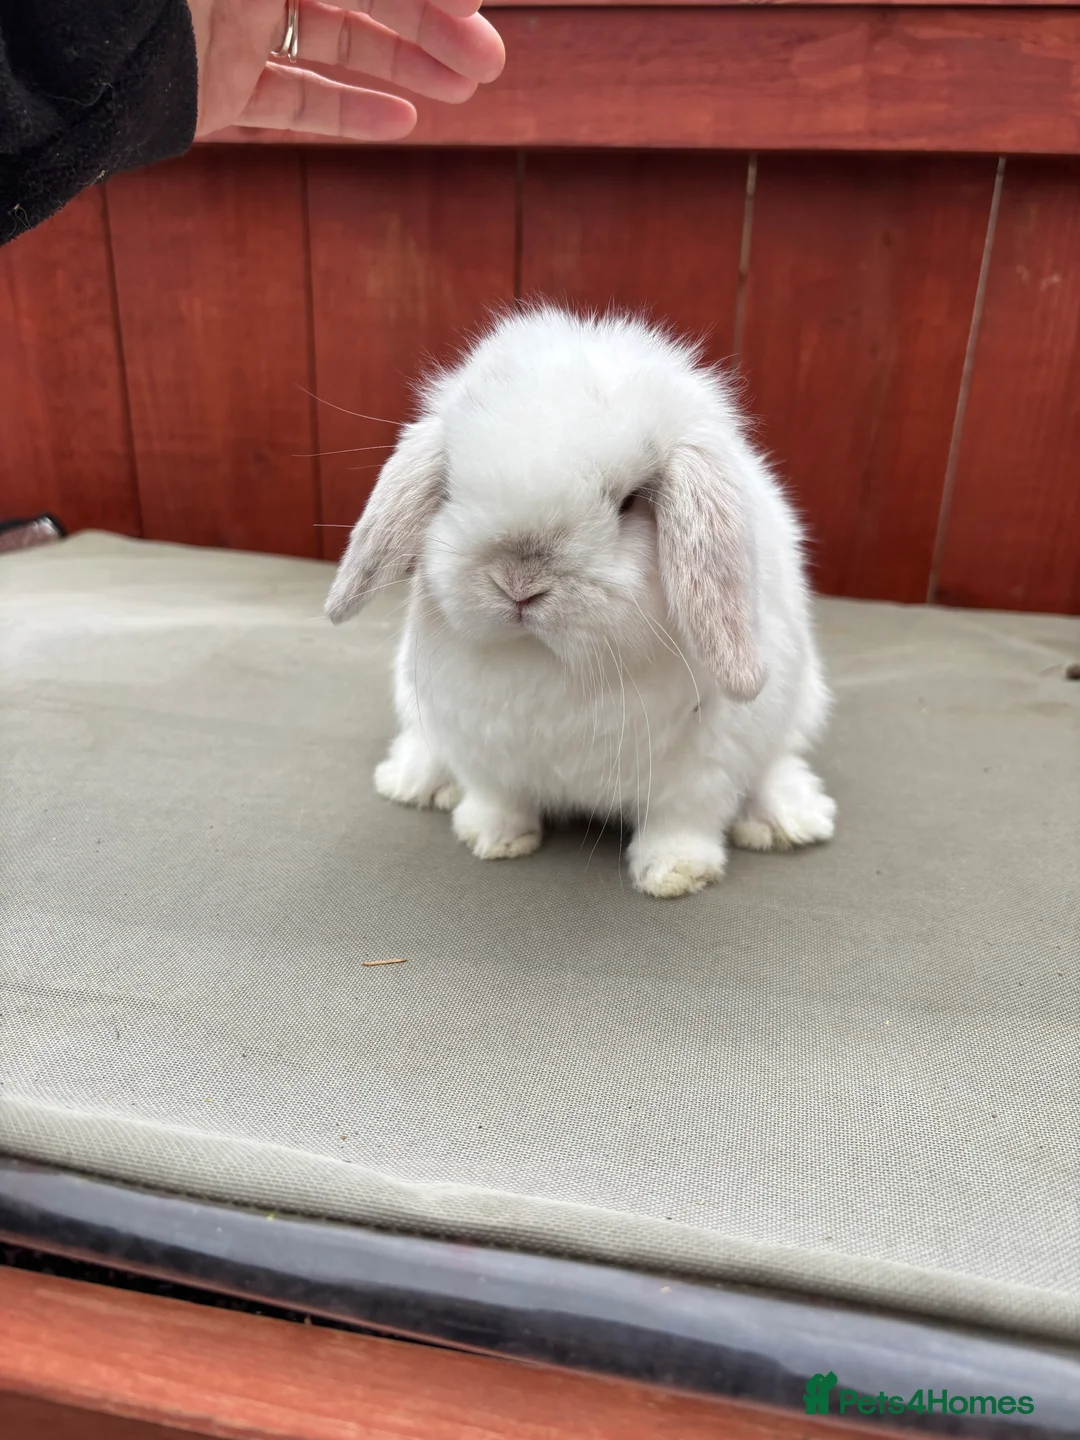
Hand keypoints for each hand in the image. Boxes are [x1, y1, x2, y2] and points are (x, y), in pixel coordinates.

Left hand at [187, 0, 504, 140]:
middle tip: (491, 63)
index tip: (476, 2)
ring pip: (337, 44)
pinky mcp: (215, 88)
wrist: (89, 40)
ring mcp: (232, 25)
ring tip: (465, 91)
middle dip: (431, 23)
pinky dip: (348, 113)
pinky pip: (291, 100)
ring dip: (406, 65)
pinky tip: (405, 122)